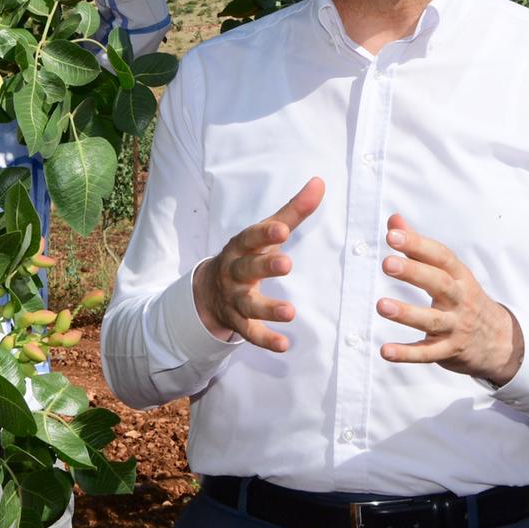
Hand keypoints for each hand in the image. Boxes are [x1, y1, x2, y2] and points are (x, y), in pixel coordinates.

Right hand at [192, 178, 323, 351]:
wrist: (208, 289)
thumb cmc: (247, 254)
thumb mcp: (265, 233)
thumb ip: (293, 211)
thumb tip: (320, 182)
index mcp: (241, 247)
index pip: (252, 237)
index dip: (265, 233)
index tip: (282, 228)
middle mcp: (234, 272)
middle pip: (247, 269)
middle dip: (265, 267)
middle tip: (286, 264)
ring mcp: (234, 299)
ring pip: (248, 304)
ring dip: (268, 309)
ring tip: (290, 312)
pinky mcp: (238, 322)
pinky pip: (250, 333)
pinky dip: (265, 340)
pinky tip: (284, 345)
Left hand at [376, 214, 523, 383]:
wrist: (500, 341)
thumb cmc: (464, 299)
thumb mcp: (450, 272)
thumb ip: (418, 247)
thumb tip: (394, 220)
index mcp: (459, 276)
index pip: (440, 256)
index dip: (418, 244)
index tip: (392, 235)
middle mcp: (460, 300)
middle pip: (439, 283)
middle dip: (413, 273)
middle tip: (387, 264)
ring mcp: (456, 326)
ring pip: (431, 320)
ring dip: (406, 314)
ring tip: (381, 306)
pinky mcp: (449, 351)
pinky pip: (427, 353)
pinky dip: (406, 353)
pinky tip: (385, 351)